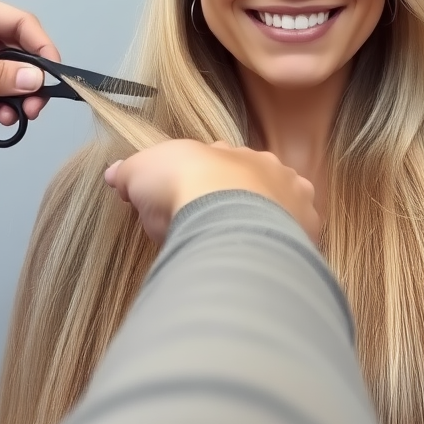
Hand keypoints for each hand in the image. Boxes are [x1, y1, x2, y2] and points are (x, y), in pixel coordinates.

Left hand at [0, 0, 60, 133]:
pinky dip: (0, 110)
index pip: (20, 25)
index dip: (42, 48)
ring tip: (18, 116)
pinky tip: (0, 120)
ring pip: (8, 80)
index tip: (54, 76)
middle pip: (19, 54)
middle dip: (31, 79)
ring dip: (17, 98)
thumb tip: (36, 79)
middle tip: (36, 105)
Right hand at [104, 140, 319, 243]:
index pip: (225, 165)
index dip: (207, 183)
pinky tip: (266, 269)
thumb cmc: (182, 183)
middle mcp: (271, 172)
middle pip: (258, 187)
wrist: (221, 206)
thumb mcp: (142, 171)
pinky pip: (299, 245)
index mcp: (235, 154)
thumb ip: (131, 172)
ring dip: (266, 228)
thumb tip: (115, 174)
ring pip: (283, 212)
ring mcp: (295, 202)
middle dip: (241, 203)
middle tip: (217, 229)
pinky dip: (284, 255)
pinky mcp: (308, 234)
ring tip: (243, 254)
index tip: (191, 201)